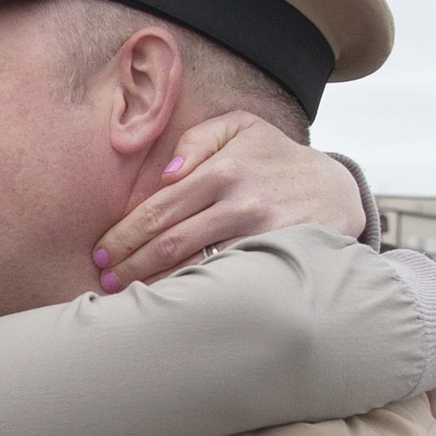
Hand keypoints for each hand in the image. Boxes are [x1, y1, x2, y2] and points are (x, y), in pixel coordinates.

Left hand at [91, 112, 366, 290]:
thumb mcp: (240, 128)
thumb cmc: (274, 158)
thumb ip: (196, 140)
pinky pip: (223, 282)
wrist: (335, 188)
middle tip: (105, 281)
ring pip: (193, 267)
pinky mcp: (274, 259)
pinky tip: (168, 307)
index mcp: (221, 170)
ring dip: (153, 286)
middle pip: (168, 242)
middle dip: (129, 265)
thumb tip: (166, 174)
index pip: (157, 210)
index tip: (100, 255)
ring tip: (126, 298)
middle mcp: (238, 202)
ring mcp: (258, 234)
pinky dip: (192, 295)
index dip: (123, 236)